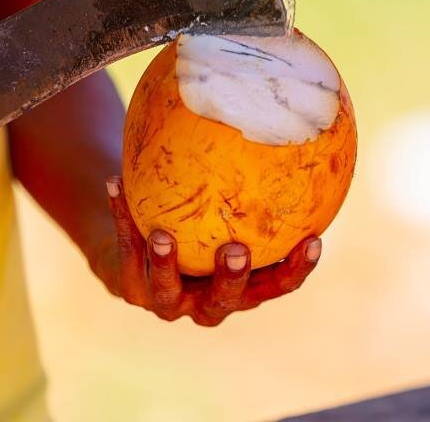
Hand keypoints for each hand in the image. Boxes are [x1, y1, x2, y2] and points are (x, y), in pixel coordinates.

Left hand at [99, 176, 322, 325]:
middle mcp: (208, 303)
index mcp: (244, 290)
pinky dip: (120, 217)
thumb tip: (287, 126)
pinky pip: (125, 251)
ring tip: (161, 235)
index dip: (297, 269)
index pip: (278, 284)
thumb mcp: (228, 210)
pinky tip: (116, 184)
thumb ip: (257, 188)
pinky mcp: (131, 289)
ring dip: (165, 263)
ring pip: (166, 289)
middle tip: (235, 250)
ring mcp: (167, 301)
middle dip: (231, 279)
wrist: (143, 244)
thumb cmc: (203, 222)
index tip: (313, 241)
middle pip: (224, 300)